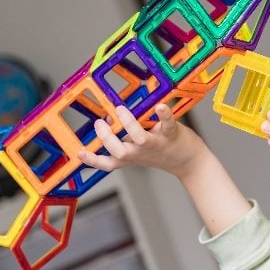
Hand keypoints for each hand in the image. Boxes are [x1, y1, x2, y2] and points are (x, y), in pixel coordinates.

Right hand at [78, 104, 206, 179]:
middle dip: (107, 139)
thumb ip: (124, 138)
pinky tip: (159, 106)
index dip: (93, 160)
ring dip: (128, 124)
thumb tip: (110, 118)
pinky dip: (163, 115)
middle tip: (100, 124)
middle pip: (120, 152)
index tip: (80, 153)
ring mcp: (156, 143)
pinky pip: (168, 124)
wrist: (189, 161)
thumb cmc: (160, 152)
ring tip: (120, 109)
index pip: (108, 163)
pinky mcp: (172, 134)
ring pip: (140, 138)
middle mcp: (141, 152)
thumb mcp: (139, 151)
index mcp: (131, 156)